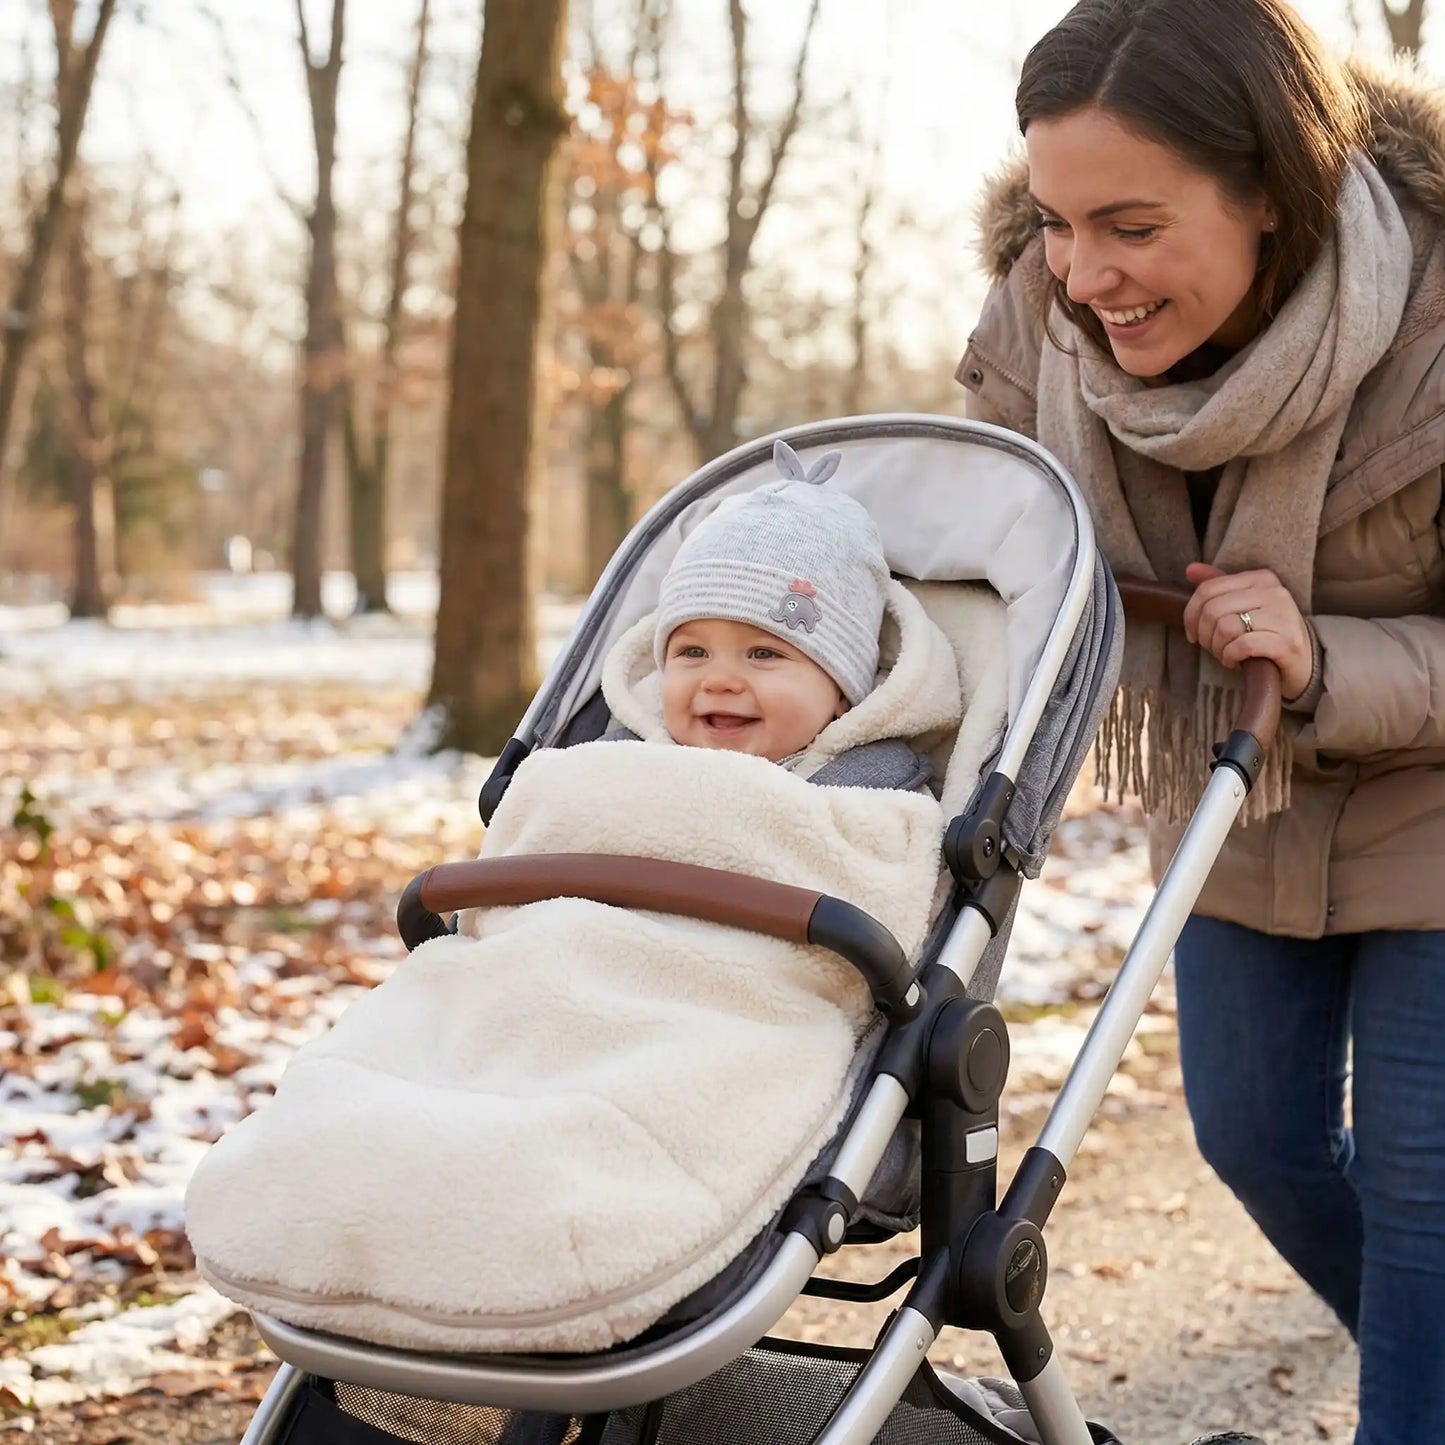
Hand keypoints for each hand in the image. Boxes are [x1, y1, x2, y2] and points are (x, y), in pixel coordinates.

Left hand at [1182, 562, 1313, 699]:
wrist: (1303, 662)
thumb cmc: (1266, 633)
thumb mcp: (1243, 606)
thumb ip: (1218, 587)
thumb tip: (1190, 569)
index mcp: (1261, 578)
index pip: (1208, 589)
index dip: (1191, 615)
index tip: (1193, 634)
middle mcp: (1275, 592)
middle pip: (1213, 610)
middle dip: (1204, 634)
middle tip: (1212, 647)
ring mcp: (1284, 617)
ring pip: (1225, 627)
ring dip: (1217, 648)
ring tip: (1226, 653)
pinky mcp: (1287, 642)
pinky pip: (1241, 645)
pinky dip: (1230, 657)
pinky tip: (1234, 661)